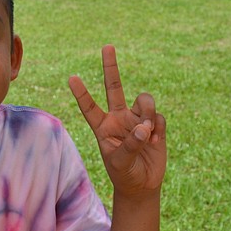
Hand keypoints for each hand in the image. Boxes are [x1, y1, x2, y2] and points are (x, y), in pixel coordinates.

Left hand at [69, 45, 166, 196]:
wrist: (142, 184)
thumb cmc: (124, 174)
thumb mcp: (120, 162)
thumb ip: (130, 143)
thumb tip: (144, 126)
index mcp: (102, 127)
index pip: (89, 107)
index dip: (81, 93)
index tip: (71, 78)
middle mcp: (118, 118)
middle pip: (114, 87)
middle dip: (110, 67)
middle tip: (106, 46)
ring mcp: (137, 119)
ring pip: (144, 100)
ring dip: (148, 113)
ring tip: (148, 132)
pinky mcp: (154, 124)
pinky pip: (159, 116)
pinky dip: (158, 128)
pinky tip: (156, 142)